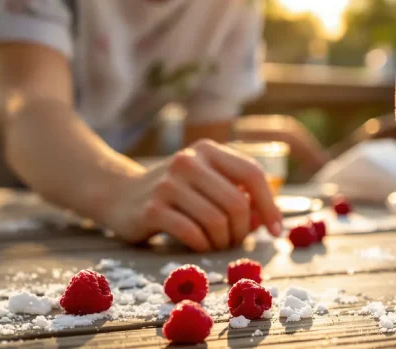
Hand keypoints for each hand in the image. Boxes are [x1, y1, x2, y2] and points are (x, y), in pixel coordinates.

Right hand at [105, 140, 281, 251]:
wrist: (118, 193)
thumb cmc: (176, 191)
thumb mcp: (207, 182)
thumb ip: (238, 195)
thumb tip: (267, 220)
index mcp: (208, 150)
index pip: (252, 173)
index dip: (269, 204)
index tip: (277, 231)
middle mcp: (189, 160)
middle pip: (236, 202)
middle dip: (242, 229)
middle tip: (235, 241)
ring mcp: (168, 183)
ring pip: (216, 221)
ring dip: (222, 241)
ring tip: (216, 244)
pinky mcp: (152, 208)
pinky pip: (192, 234)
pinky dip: (202, 246)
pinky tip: (199, 246)